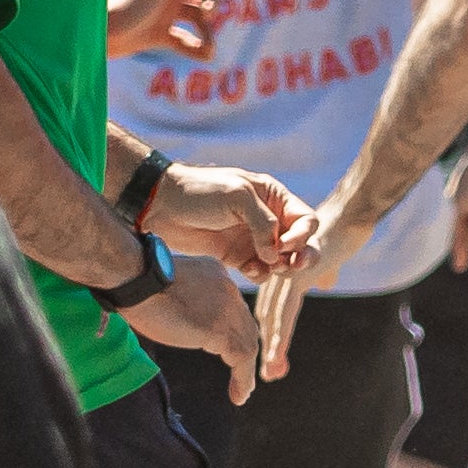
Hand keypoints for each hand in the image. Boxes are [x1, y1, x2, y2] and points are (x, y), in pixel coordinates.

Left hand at [106, 0, 235, 59]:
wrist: (99, 34)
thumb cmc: (129, 5)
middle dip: (211, 5)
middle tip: (207, 15)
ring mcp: (164, 13)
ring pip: (197, 20)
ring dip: (207, 34)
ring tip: (210, 50)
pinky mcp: (158, 34)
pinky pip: (185, 40)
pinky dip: (195, 48)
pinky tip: (204, 57)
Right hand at [123, 254, 267, 398]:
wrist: (136, 276)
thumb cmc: (137, 280)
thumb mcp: (168, 286)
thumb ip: (181, 298)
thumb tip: (172, 312)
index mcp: (215, 275)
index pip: (233, 306)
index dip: (235, 329)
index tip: (228, 348)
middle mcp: (228, 289)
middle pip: (245, 325)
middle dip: (244, 349)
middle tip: (241, 373)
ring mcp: (227, 309)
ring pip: (247, 343)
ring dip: (246, 371)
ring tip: (242, 392)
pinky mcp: (221, 329)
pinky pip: (242, 359)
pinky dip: (243, 380)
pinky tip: (239, 396)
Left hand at [154, 163, 313, 284]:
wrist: (162, 206)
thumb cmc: (200, 193)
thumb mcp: (237, 197)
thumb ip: (263, 223)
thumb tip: (276, 253)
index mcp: (272, 196)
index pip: (305, 220)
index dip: (302, 235)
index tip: (285, 245)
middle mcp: (267, 218)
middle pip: (300, 243)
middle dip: (300, 257)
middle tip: (290, 266)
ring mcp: (252, 239)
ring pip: (281, 260)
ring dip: (279, 267)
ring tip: (267, 267)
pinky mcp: (236, 256)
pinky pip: (259, 271)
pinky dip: (259, 274)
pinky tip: (248, 270)